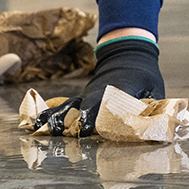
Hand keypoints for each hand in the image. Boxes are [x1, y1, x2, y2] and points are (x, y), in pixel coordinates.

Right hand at [36, 37, 164, 136]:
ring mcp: (87, 96)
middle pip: (82, 109)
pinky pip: (63, 107)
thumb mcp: (153, 89)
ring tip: (36, 130)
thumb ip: (152, 107)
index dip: (97, 118)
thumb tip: (155, 125)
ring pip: (68, 108)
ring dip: (54, 119)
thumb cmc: (143, 75)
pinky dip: (48, 115)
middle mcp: (97, 95)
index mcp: (117, 93)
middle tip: (56, 135)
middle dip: (71, 122)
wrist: (127, 54)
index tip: (87, 128)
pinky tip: (33, 125)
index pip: (106, 108)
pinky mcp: (81, 100)